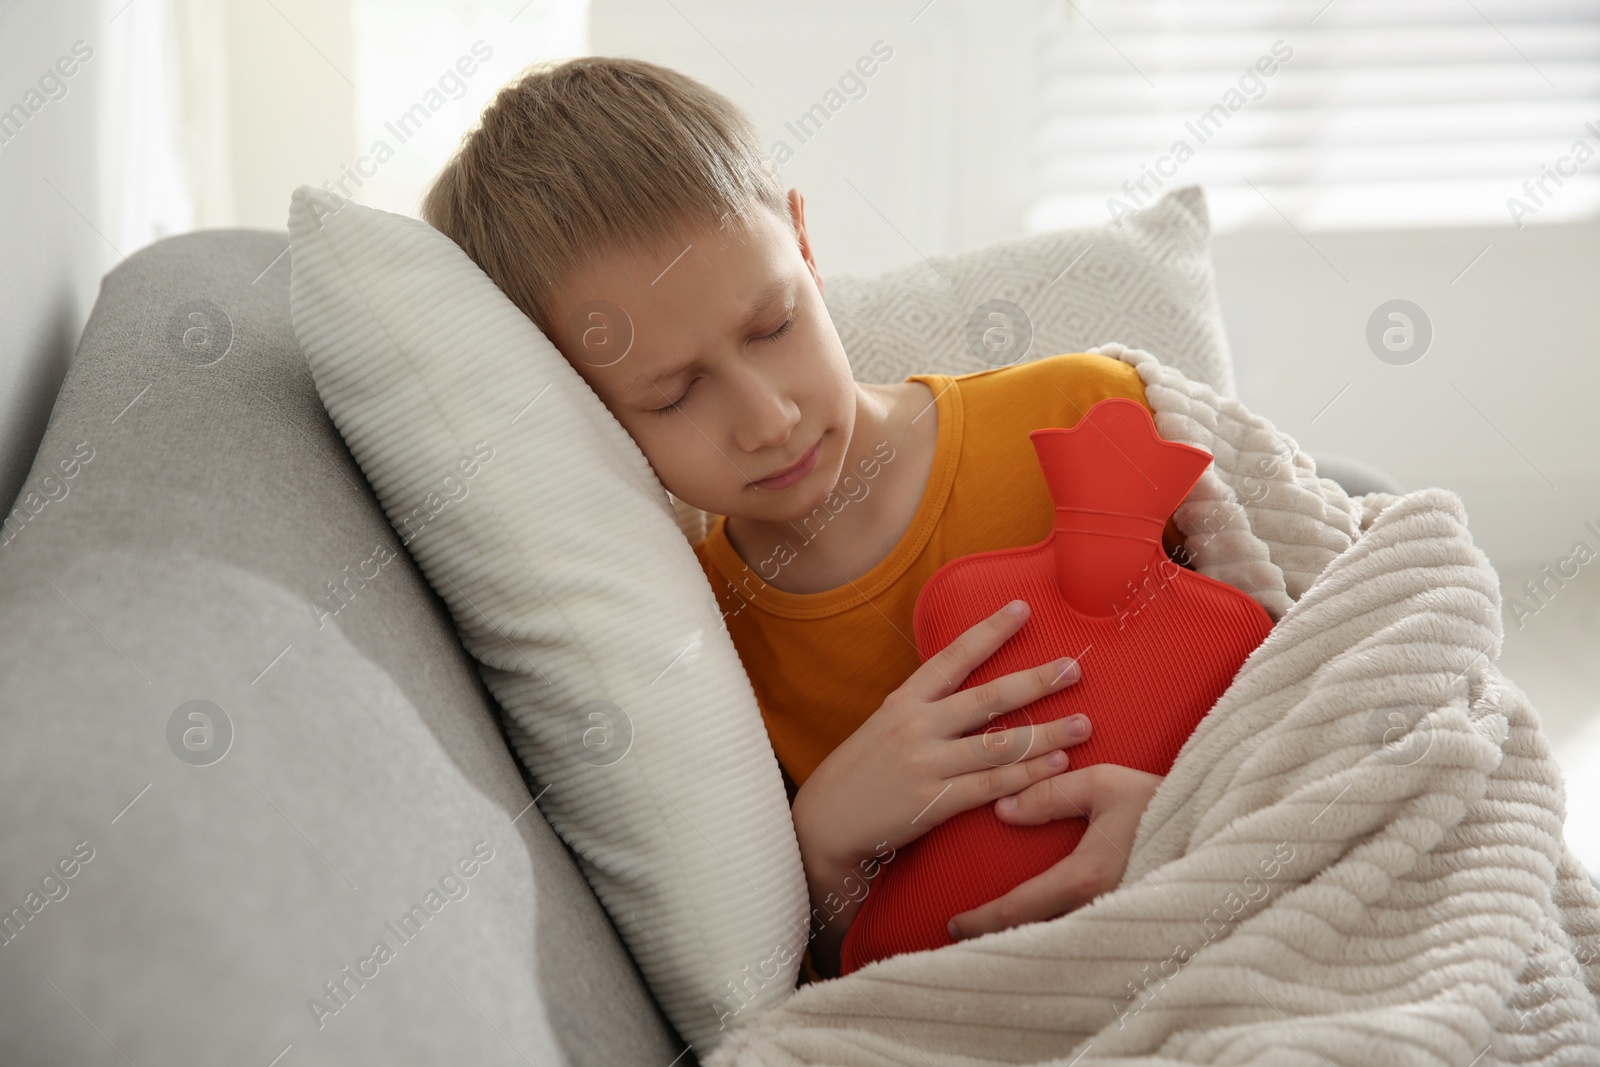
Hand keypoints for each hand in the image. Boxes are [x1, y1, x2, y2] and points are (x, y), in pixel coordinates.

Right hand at [791, 598, 1091, 974]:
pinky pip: (989, 787)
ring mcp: (925, 764)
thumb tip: (964, 682)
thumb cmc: (860, 772)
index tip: (1022, 609)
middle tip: (1073, 667)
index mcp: (905, 702)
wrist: (824, 825)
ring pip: (997, 745)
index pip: (952, 657)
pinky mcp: (932, 803)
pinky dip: (1026, 776)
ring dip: (1045, 734)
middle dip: (1034, 681)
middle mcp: (916, 726)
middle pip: (986, 699)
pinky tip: (1056, 766)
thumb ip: (924, 706)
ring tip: (1083, 725)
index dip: (989, 632)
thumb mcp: (884, 726)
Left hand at [945, 762, 1163, 941]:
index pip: (1019, 908)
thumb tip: (1003, 809)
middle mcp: (1101, 910)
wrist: (1226, 826)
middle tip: (965, 938)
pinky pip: (1086, 940)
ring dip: (1028, 942)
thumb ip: (1052, 794)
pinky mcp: (1135, 924)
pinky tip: (1047, 935)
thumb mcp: (1106, 785)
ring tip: (997, 938)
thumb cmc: (1165, 802)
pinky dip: (1059, 940)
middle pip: (1034, 937)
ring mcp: (1120, 922)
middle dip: (997, 940)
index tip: (953, 925)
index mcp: (1087, 877)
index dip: (981, 920)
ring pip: (1060, 942)